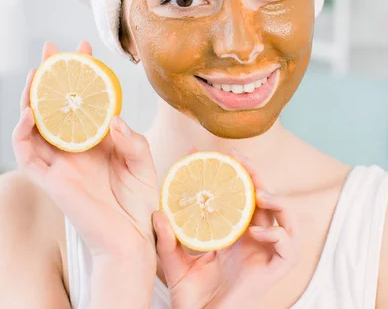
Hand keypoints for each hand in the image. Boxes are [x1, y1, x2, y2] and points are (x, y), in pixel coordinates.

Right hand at [12, 40, 158, 270]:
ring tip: (38, 72)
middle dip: (52, 75)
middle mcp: (75, 148)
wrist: (132, 239)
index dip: (82, 74)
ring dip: (32, 97)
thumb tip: (112, 119)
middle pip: (55, 105)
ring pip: (35, 124)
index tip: (86, 48)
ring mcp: (59, 162)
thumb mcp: (143, 161)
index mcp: (96, 141)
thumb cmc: (139, 202)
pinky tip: (32, 111)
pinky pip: (26, 153)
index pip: (84, 100)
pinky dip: (23, 131)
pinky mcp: (49, 180)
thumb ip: (131, 139)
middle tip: (52, 48)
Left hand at [153, 148, 298, 308]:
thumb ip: (168, 239)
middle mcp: (254, 237)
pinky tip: (258, 232)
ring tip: (258, 193)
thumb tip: (157, 212)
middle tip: (237, 158)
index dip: (228, 170)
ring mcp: (267, 253)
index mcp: (235, 230)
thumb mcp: (174, 262)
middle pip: (264, 196)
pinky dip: (278, 235)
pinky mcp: (276, 271)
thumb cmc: (190, 296)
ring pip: (286, 218)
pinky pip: (289, 249)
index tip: (205, 152)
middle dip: (254, 173)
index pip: (238, 192)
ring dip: (276, 199)